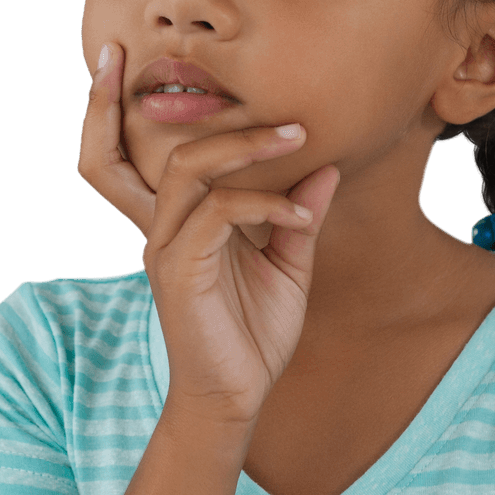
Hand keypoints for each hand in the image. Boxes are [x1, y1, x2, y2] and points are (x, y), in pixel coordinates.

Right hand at [78, 42, 340, 424]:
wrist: (237, 399)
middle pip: (174, 150)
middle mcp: (168, 228)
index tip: (238, 95)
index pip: (170, 155)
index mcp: (187, 223)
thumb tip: (326, 168)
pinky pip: (217, 214)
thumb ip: (300, 217)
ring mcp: (168, 248)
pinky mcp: (179, 271)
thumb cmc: (255, 335)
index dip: (177, 120)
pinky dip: (263, 205)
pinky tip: (300, 217)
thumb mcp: (289, 268)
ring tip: (298, 141)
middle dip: (220, 118)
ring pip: (191, 171)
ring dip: (247, 149)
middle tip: (293, 118)